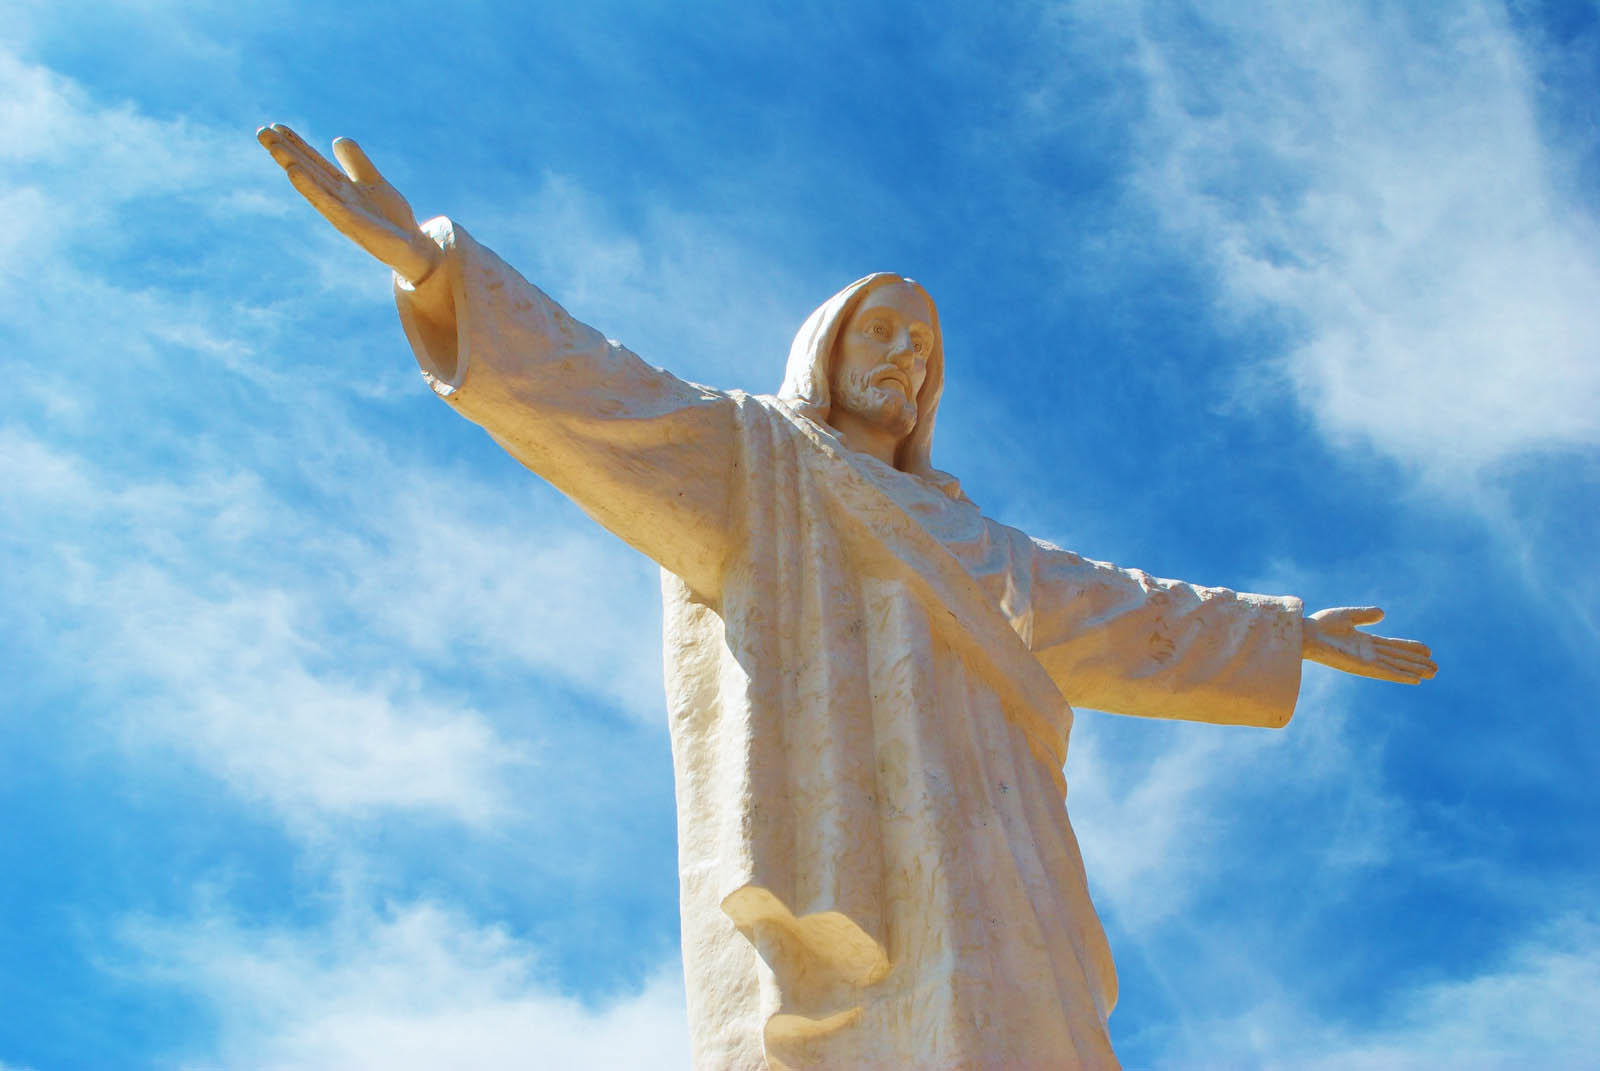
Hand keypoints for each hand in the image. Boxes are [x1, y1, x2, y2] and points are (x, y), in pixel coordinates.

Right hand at [257, 124, 441, 285]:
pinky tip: (294, 172)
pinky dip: (310, 187)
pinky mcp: (351, 223)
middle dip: (285, 152)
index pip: (314, 162)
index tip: (275, 126)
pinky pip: (327, 202)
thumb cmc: (391, 218)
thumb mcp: (373, 181)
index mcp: (340, 188)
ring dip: (292, 166)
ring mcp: (341, 211)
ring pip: (312, 184)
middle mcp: (336, 199)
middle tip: (260, 132)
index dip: (296, 144)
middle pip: (307, 170)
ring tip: (274, 148)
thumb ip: (356, 162)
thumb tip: (337, 139)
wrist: (414, 247)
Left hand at [1302, 606, 1436, 684]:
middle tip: (1436, 667)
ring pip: (1397, 666)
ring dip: (1415, 670)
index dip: (1410, 647)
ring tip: (1433, 673)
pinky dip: (1401, 675)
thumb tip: (1383, 614)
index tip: (1427, 649)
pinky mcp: (1363, 667)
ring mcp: (1367, 661)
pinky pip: (1387, 672)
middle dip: (1417, 662)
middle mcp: (1368, 653)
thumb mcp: (1347, 616)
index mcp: (1364, 641)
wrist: (1307, 635)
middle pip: (1398, 657)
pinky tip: (1416, 679)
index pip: (1392, 646)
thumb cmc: (1321, 625)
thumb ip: (1365, 615)